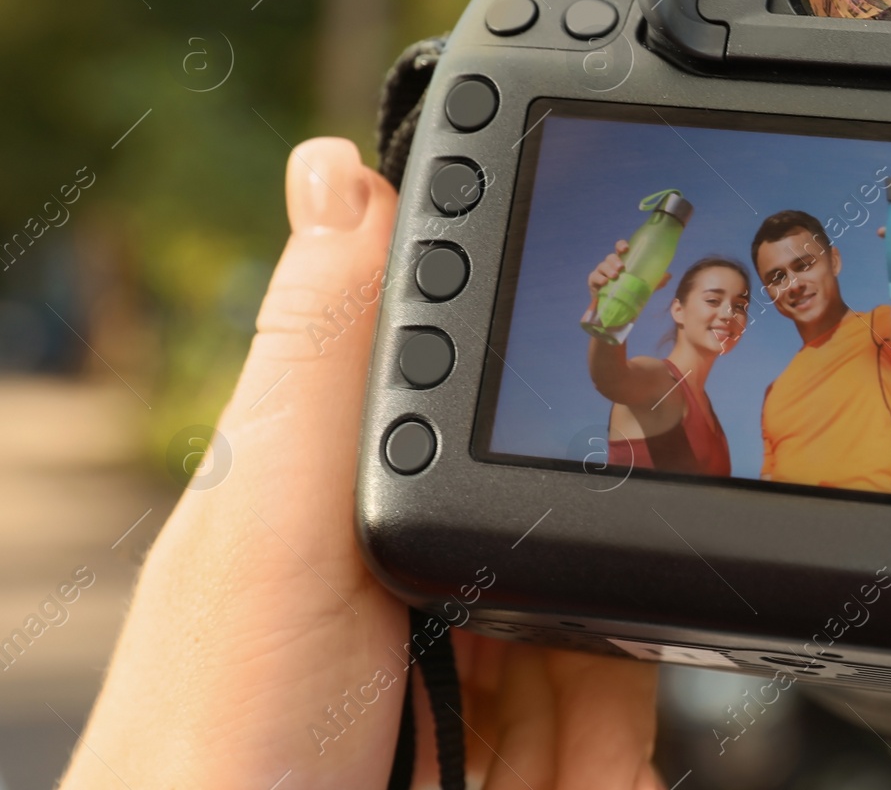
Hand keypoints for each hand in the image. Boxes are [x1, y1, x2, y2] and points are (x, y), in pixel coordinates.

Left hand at [64, 138, 661, 789]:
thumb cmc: (210, 752)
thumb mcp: (263, 535)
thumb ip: (317, 366)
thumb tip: (337, 171)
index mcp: (348, 497)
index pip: (464, 378)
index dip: (535, 338)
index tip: (614, 292)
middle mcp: (425, 575)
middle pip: (565, 486)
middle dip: (614, 488)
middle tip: (667, 453)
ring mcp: (492, 672)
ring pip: (616, 595)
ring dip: (632, 612)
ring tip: (590, 644)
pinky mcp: (551, 755)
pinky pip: (636, 705)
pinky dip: (635, 715)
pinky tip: (613, 723)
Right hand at [588, 239, 669, 293]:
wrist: (617, 310)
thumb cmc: (630, 293)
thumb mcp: (644, 287)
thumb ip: (656, 281)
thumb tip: (669, 275)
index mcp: (622, 261)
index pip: (620, 249)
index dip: (621, 245)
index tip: (625, 248)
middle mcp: (611, 265)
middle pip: (610, 257)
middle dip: (615, 260)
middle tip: (621, 268)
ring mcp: (601, 272)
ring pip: (602, 265)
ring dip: (608, 269)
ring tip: (614, 276)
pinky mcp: (593, 282)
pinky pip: (594, 277)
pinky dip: (599, 278)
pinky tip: (604, 282)